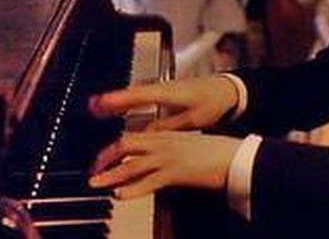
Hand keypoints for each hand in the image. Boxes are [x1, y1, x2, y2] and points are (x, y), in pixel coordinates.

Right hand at [89, 76, 238, 131]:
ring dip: (117, 99)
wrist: (227, 89)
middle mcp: (163, 87)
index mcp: (168, 92)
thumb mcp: (192, 120)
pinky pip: (141, 94)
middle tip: (91, 106)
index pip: (138, 94)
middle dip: (111, 99)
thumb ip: (168, 127)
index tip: (101, 103)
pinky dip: (128, 99)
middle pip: (132, 92)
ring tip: (97, 106)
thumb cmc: (213, 102)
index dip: (119, 99)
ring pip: (135, 92)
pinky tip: (119, 106)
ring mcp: (163, 87)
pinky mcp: (165, 91)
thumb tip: (147, 134)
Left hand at [89, 131, 242, 197]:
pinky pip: (147, 182)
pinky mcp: (175, 173)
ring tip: (97, 183)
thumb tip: (159, 161)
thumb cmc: (218, 151)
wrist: (235, 156)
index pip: (134, 136)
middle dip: (105, 157)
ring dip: (110, 174)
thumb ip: (172, 149)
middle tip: (94, 169)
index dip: (115, 147)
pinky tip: (121, 195)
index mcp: (168, 134)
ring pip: (131, 164)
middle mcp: (164, 143)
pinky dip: (131, 189)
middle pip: (125, 145)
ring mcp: (168, 157)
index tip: (105, 156)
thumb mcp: (190, 145)